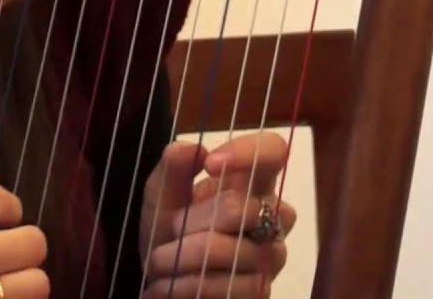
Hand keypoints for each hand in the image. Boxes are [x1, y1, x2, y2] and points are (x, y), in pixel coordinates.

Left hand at [138, 133, 297, 297]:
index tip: (210, 164)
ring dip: (187, 256)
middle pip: (243, 207)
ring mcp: (271, 254)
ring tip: (159, 261)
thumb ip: (172, 169)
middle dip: (194, 220)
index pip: (274, 150)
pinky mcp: (262, 289)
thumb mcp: (159, 196)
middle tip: (170, 228)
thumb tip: (190, 147)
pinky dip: (192, 285)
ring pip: (237, 251)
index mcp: (249, 181)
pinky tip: (170, 284)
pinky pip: (233, 286)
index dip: (248, 152)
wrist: (163, 280)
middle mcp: (271, 214)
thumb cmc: (168, 231)